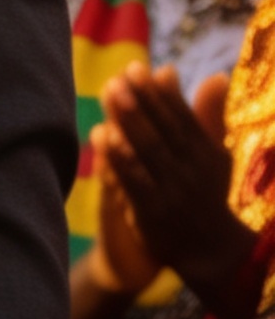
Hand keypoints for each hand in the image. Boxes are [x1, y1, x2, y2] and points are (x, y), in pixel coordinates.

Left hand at [97, 67, 251, 315]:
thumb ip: (209, 117)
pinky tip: (101, 135)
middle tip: (120, 75)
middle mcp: (193, 171)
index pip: (183, 118)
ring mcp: (173, 191)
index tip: (142, 68)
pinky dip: (118, 157)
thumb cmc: (205, 192)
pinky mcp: (152, 212)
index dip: (162, 93)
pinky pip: (134, 181)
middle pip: (163, 130)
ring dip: (129, 121)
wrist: (208, 251)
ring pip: (149, 151)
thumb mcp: (214, 155)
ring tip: (110, 93)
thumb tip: (217, 75)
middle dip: (142, 101)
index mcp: (208, 154)